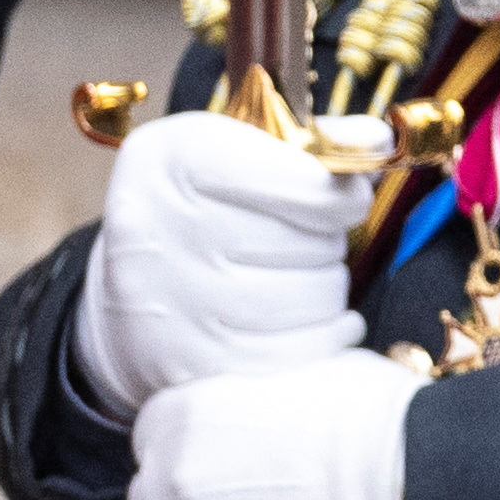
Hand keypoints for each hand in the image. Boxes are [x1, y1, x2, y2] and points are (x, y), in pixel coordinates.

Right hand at [72, 109, 384, 418]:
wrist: (124, 293)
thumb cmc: (189, 208)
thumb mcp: (224, 151)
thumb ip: (302, 144)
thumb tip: (375, 137)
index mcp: (175, 159)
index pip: (308, 186)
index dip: (341, 197)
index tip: (340, 200)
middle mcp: (166, 225)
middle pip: (315, 243)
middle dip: (325, 242)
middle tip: (293, 240)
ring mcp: (178, 300)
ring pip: (319, 296)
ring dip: (324, 287)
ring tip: (289, 276)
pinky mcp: (199, 361)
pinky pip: (307, 348)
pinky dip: (325, 333)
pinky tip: (302, 318)